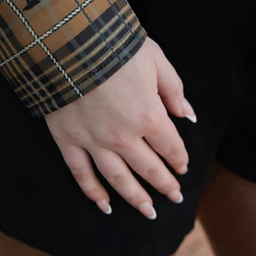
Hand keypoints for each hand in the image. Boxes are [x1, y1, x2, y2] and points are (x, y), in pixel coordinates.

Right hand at [44, 37, 196, 219]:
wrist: (67, 42)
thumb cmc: (115, 46)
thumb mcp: (154, 59)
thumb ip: (173, 90)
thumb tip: (188, 115)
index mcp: (149, 116)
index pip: (171, 146)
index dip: (180, 159)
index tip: (183, 166)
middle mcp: (124, 137)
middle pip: (149, 168)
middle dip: (165, 184)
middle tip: (175, 197)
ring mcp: (93, 142)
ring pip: (118, 179)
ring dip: (136, 198)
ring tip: (149, 213)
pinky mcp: (68, 141)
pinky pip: (81, 174)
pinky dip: (93, 193)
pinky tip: (105, 206)